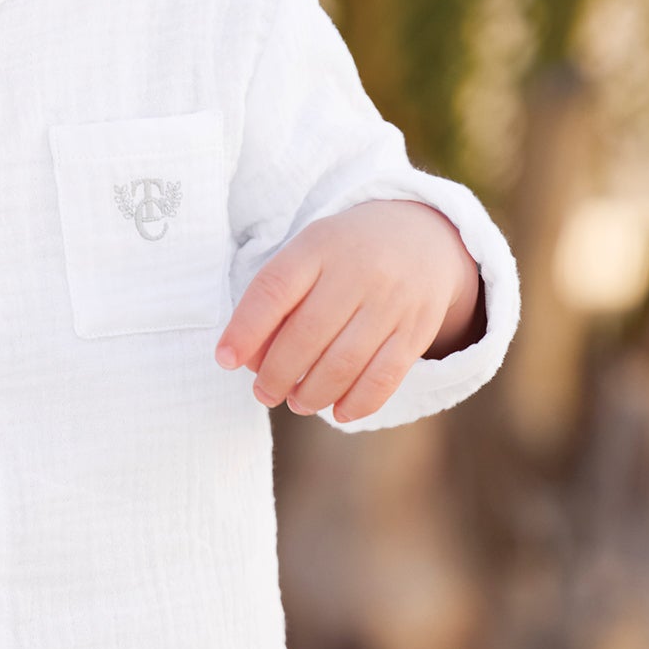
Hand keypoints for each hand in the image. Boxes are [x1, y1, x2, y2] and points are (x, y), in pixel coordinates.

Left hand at [215, 199, 483, 424]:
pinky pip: (384, 378)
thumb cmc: (346, 256)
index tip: (225, 361)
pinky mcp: (417, 329)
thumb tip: (249, 361)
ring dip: (312, 394)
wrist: (423, 238)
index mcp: (319, 246)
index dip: (245, 330)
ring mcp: (392, 301)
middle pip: (306, 335)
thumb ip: (278, 301)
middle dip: (276, 375)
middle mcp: (358, 271)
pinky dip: (357, 403)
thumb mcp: (310, 256)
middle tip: (264, 393)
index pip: (273, 290)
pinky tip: (338, 411)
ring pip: (344, 363)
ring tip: (297, 402)